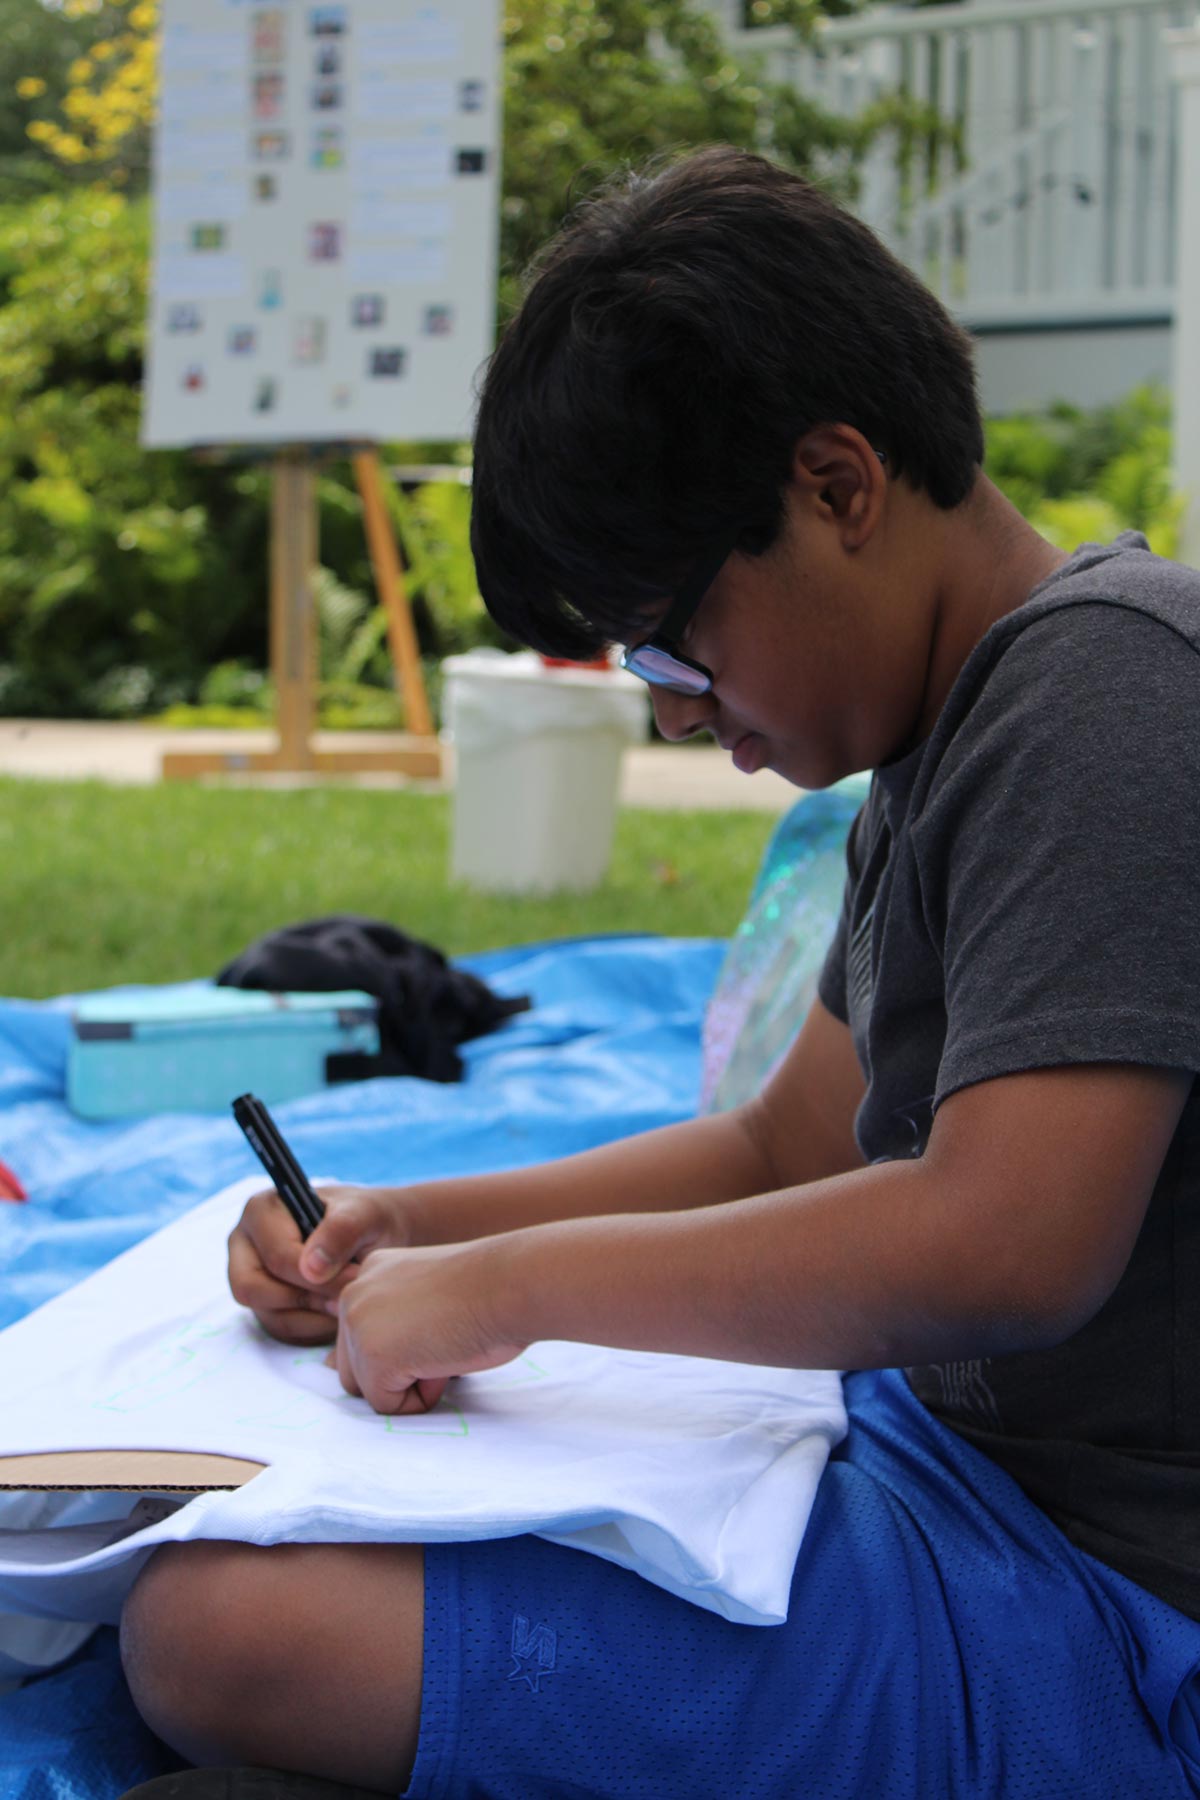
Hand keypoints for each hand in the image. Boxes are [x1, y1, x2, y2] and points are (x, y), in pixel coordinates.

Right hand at [227, 1182, 404, 1345]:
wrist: (380, 1234)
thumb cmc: (368, 1217)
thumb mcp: (365, 1213)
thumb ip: (341, 1230)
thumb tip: (310, 1268)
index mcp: (262, 1210)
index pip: (277, 1257)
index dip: (317, 1276)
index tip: (355, 1278)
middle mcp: (246, 1244)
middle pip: (253, 1289)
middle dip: (306, 1299)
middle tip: (345, 1297)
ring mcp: (251, 1277)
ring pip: (268, 1315)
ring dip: (314, 1318)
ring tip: (346, 1301)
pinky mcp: (265, 1304)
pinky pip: (282, 1330)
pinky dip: (314, 1328)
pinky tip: (338, 1311)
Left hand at [324, 1241, 526, 1414]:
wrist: (511, 1284)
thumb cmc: (489, 1291)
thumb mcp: (428, 1297)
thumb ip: (398, 1321)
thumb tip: (382, 1373)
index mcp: (370, 1273)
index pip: (365, 1336)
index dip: (407, 1344)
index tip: (442, 1319)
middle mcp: (353, 1293)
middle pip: (354, 1367)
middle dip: (399, 1369)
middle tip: (444, 1337)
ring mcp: (358, 1325)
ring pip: (366, 1389)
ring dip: (406, 1384)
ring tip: (443, 1348)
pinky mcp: (374, 1357)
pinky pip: (388, 1406)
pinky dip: (420, 1398)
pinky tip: (444, 1360)